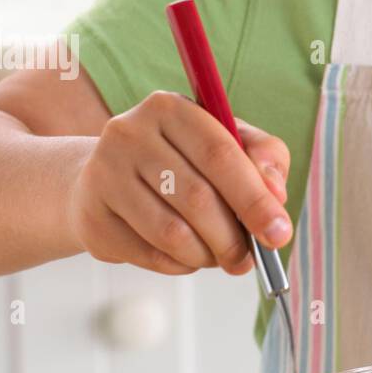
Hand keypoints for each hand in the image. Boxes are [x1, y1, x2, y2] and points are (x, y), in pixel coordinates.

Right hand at [69, 90, 290, 274]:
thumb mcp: (227, 143)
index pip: (220, 154)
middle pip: (197, 198)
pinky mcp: (92, 218)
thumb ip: (263, 158)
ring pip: (173, 233)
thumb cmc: (181, 161)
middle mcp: (129, 133)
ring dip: (207, 255)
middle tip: (248, 259)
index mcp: (169, 107)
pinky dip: (181, 265)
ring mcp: (104, 175)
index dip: (255, 198)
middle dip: (233, 238)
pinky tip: (187, 256)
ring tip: (218, 256)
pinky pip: (150, 255)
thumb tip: (277, 194)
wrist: (106, 182)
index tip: (279, 233)